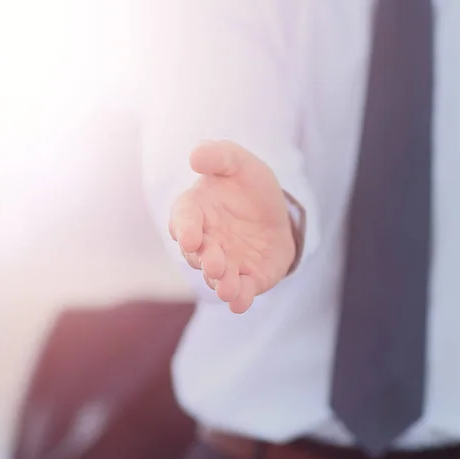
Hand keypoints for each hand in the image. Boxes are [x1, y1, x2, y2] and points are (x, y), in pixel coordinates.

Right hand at [169, 140, 295, 313]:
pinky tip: (240, 303)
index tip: (188, 237)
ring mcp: (224, 262)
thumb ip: (218, 156)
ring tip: (227, 288)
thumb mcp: (238, 161)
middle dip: (204, 260)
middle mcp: (205, 240)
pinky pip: (240, 291)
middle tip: (215, 263)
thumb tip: (195, 155)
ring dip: (220, 283)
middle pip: (197, 254)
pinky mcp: (246, 278)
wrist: (276, 211)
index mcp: (196, 210)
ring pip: (216, 277)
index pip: (183, 219)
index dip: (184, 228)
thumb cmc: (248, 184)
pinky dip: (239, 299)